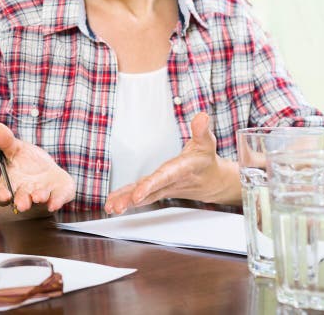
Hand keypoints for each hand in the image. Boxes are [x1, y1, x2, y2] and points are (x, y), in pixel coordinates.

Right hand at [0, 122, 75, 211]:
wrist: (46, 171)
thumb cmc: (26, 162)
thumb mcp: (15, 148)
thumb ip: (5, 141)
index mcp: (11, 185)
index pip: (1, 194)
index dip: (1, 196)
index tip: (3, 196)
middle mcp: (26, 195)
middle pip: (21, 200)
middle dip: (22, 201)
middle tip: (22, 204)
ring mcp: (43, 196)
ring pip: (40, 200)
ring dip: (39, 197)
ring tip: (39, 196)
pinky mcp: (59, 195)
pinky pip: (59, 198)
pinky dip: (57, 201)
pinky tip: (55, 203)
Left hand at [104, 112, 240, 214]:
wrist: (212, 183)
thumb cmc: (205, 160)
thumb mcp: (206, 143)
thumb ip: (202, 130)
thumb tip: (202, 116)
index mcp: (183, 169)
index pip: (165, 177)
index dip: (151, 185)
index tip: (138, 194)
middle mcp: (171, 182)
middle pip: (150, 191)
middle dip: (134, 198)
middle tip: (118, 206)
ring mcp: (163, 189)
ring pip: (143, 197)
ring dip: (126, 202)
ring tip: (111, 207)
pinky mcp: (156, 191)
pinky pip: (140, 196)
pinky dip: (126, 200)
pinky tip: (111, 204)